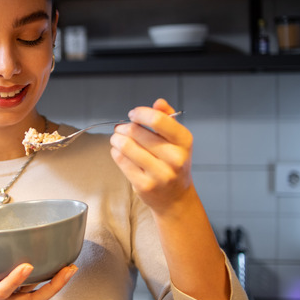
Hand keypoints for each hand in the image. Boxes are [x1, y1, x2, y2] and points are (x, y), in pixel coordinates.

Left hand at [109, 98, 193, 214]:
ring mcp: (160, 174)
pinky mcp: (145, 185)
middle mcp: (175, 158)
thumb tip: (158, 102)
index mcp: (184, 141)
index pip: (158, 120)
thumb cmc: (173, 163)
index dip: (140, 113)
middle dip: (124, 127)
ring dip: (116, 138)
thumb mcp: (176, 140)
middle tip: (122, 128)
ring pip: (126, 146)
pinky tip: (119, 152)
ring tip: (117, 138)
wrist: (175, 197)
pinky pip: (121, 161)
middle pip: (137, 132)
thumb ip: (167, 117)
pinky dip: (115, 152)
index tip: (133, 114)